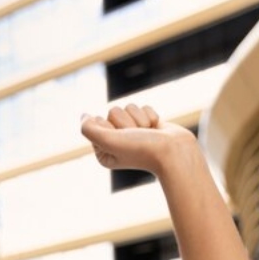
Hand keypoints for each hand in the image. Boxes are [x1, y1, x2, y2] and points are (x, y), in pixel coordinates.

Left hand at [80, 104, 196, 176]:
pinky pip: (143, 107)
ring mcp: (133, 133)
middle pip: (114, 111)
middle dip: (127, 122)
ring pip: (129, 107)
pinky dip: (151, 116)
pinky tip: (156, 130)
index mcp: (103, 151)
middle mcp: (116, 142)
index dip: (110, 126)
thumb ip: (88, 129)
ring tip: (147, 134)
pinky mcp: (147, 125)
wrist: (175, 152)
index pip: (97, 121)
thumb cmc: (141, 149)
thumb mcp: (108, 140)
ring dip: (140, 119)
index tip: (122, 138)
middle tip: (136, 136)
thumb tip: (84, 116)